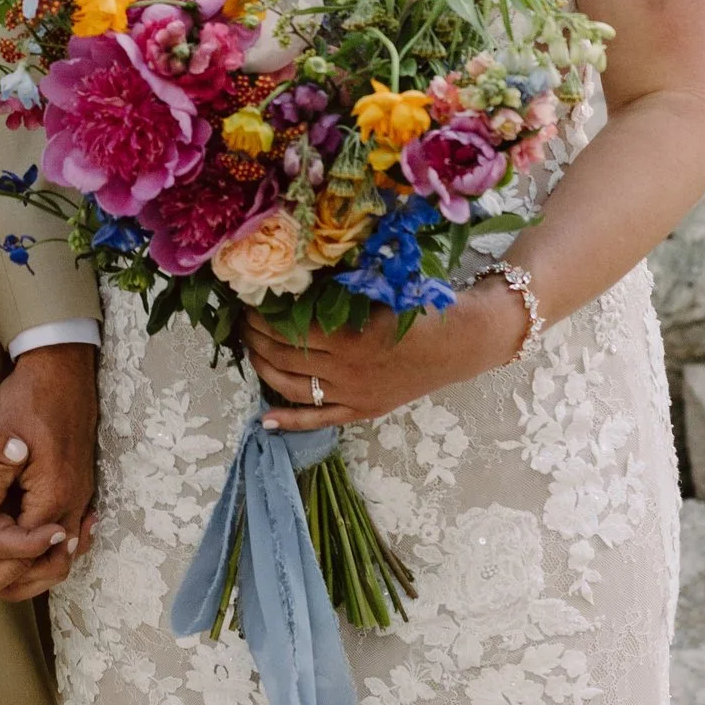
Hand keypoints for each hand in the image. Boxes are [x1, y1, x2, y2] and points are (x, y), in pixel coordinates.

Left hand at [0, 341, 99, 607]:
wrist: (59, 362)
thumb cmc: (24, 399)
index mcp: (52, 498)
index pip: (21, 556)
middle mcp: (74, 502)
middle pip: (50, 565)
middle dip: (14, 585)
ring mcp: (82, 492)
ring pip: (64, 552)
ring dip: (32, 569)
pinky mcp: (80, 482)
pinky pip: (73, 532)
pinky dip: (49, 550)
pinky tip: (33, 548)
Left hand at [242, 276, 529, 436]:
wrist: (462, 341)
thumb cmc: (424, 306)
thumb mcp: (381, 290)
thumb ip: (340, 291)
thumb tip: (295, 282)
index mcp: (350, 337)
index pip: (289, 329)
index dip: (263, 316)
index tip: (249, 300)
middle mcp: (346, 370)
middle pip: (285, 356)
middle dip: (256, 338)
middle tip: (242, 321)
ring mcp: (353, 394)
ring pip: (293, 387)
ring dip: (264, 369)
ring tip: (249, 351)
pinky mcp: (363, 410)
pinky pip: (320, 419)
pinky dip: (290, 422)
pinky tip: (265, 421)